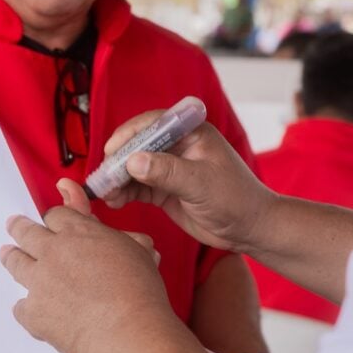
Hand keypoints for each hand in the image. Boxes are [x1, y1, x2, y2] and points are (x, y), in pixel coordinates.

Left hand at [1, 189, 171, 352]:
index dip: (54, 219)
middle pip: (26, 232)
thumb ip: (125, 240)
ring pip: (16, 263)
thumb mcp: (139, 253)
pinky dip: (26, 308)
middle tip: (14, 225)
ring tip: (7, 254)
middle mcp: (53, 252)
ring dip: (11, 257)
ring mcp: (39, 282)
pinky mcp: (33, 313)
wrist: (127, 331)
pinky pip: (21, 307)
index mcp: (78, 232)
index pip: (56, 216)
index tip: (50, 221)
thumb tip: (129, 240)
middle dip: (19, 227)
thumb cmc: (139, 293)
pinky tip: (30, 310)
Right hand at [99, 112, 277, 253]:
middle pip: (137, 146)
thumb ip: (168, 172)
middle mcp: (177, 146)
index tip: (112, 152)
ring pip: (134, 168)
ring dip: (117, 180)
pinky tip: (114, 202)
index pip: (152, 124)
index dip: (129, 136)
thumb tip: (133, 161)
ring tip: (104, 194)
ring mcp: (169, 168)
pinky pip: (137, 187)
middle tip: (103, 178)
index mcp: (191, 132)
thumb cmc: (236, 199)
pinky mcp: (164, 189)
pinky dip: (124, 193)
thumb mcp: (201, 184)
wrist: (249, 228)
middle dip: (118, 162)